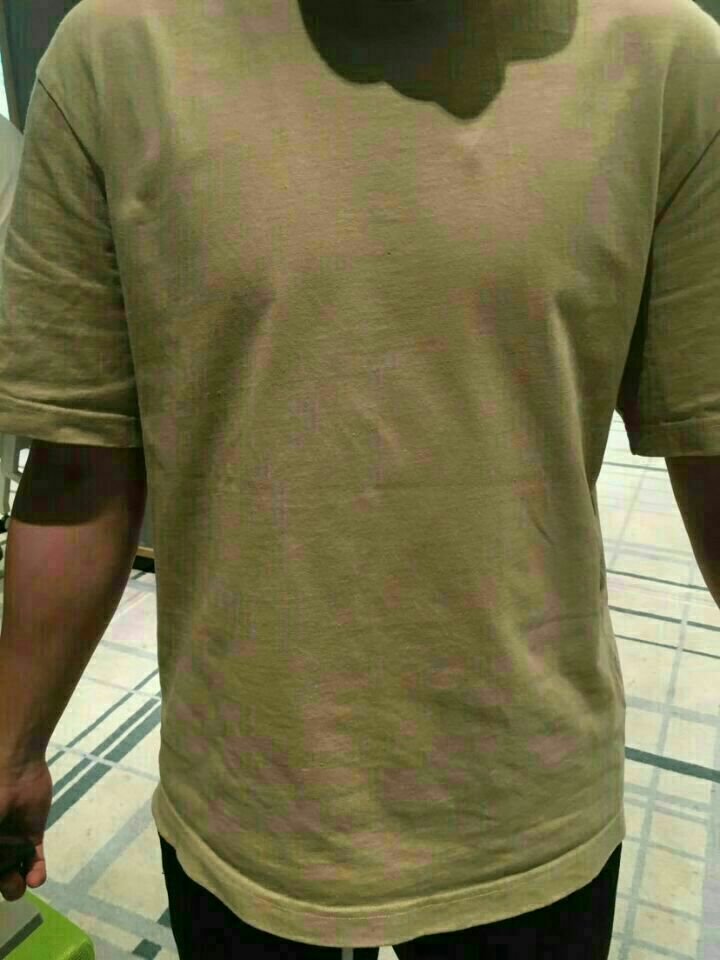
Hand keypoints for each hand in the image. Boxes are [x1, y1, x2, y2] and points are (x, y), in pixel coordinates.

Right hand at [0, 760, 52, 901]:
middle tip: (8, 882)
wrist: (16, 771)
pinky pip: (35, 862)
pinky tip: (36, 877)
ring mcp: (12, 845)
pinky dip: (36, 874)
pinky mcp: (32, 837)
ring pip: (14, 876)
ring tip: (21, 883)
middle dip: (3, 887)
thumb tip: (0, 868)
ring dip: (17, 886)